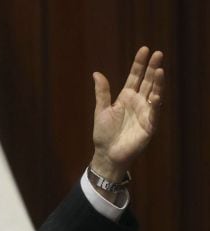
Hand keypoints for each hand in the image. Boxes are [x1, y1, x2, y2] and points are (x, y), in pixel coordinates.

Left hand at [90, 46, 164, 180]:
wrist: (107, 154)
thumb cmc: (104, 134)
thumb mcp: (101, 110)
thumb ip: (102, 92)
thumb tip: (96, 73)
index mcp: (126, 97)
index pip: (135, 77)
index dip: (139, 64)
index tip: (144, 49)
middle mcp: (138, 102)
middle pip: (147, 81)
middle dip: (152, 68)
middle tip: (158, 53)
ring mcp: (145, 112)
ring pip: (154, 93)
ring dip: (157, 82)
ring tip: (159, 69)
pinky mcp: (149, 125)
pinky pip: (154, 112)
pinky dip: (155, 103)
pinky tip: (155, 94)